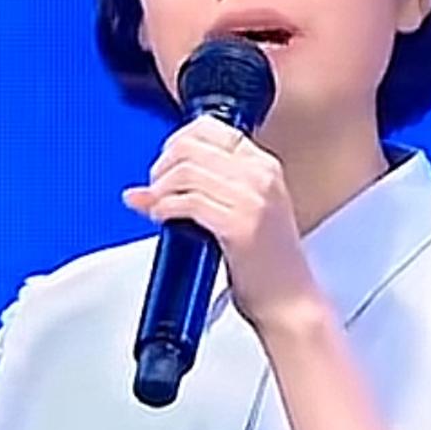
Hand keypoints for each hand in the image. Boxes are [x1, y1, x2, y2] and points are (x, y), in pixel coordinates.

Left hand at [122, 114, 325, 332]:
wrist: (290, 302)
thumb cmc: (266, 263)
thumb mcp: (238, 213)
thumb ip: (197, 193)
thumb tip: (139, 192)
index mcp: (264, 166)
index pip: (209, 127)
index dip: (176, 141)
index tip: (164, 163)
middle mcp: (261, 175)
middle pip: (191, 147)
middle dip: (161, 167)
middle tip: (155, 189)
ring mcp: (253, 199)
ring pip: (186, 172)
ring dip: (160, 190)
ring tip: (157, 207)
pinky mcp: (241, 225)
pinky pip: (189, 203)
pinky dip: (165, 208)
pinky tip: (163, 219)